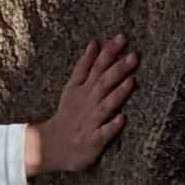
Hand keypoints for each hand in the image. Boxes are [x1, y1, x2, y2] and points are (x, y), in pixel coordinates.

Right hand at [26, 34, 136, 175]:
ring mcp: (90, 122)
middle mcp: (87, 103)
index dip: (107, 53)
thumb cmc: (69, 114)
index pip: (95, 67)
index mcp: (82, 89)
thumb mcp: (73, 86)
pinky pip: (102, 134)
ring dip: (117, 94)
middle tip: (133, 56)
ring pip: (105, 106)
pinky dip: (111, 127)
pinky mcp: (92, 141)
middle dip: (117, 69)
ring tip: (131, 81)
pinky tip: (121, 119)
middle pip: (102, 84)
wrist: (51, 146)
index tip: (121, 38)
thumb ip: (85, 64)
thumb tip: (96, 41)